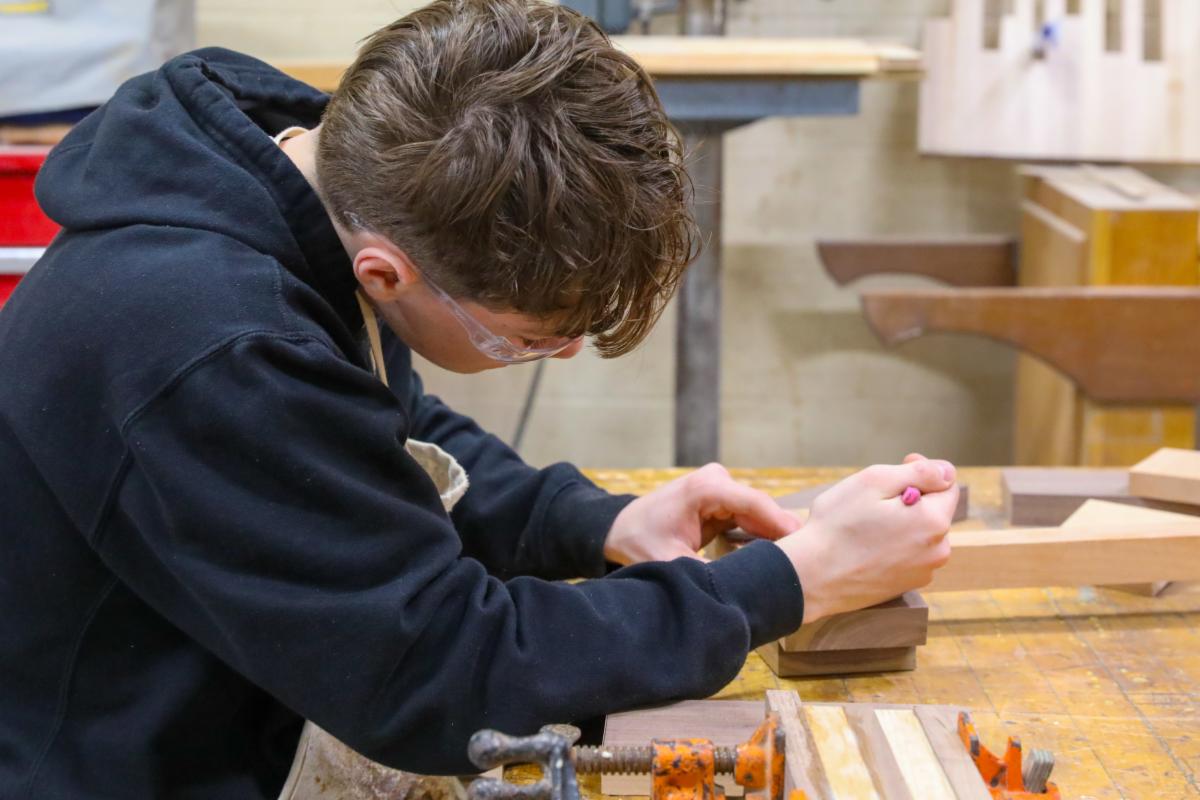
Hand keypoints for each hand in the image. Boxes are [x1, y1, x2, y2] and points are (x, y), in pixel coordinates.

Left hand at [604, 463, 802, 565]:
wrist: (619, 529)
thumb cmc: (640, 543)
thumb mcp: (672, 563)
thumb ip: (708, 574)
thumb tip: (740, 591)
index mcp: (706, 488)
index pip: (754, 504)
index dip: (781, 525)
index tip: (807, 545)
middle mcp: (716, 480)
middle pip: (761, 508)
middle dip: (782, 535)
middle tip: (809, 563)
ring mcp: (720, 486)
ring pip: (758, 513)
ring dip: (773, 537)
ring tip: (799, 563)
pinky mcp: (721, 498)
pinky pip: (749, 516)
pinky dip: (761, 535)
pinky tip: (777, 557)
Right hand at [775, 455, 958, 622]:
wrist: (812, 577)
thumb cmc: (838, 526)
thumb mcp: (874, 482)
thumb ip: (919, 473)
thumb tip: (946, 471)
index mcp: (934, 521)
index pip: (948, 484)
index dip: (923, 471)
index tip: (898, 467)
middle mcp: (938, 550)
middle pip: (934, 511)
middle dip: (911, 499)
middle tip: (873, 499)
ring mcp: (923, 572)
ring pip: (921, 534)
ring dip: (902, 523)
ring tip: (866, 525)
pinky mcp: (906, 586)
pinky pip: (909, 556)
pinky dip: (894, 546)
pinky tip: (866, 546)